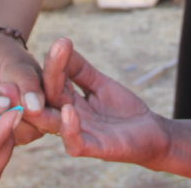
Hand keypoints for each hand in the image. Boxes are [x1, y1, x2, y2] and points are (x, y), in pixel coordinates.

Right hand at [40, 37, 171, 166]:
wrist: (153, 133)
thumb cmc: (123, 110)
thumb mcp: (100, 84)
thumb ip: (80, 69)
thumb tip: (61, 42)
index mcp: (67, 103)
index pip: (51, 83)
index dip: (52, 64)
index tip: (60, 41)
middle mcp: (68, 119)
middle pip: (45, 100)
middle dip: (38, 83)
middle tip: (41, 60)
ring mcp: (80, 134)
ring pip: (51, 124)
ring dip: (41, 108)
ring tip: (37, 89)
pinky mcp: (94, 148)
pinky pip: (74, 142)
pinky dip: (69, 128)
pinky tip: (69, 110)